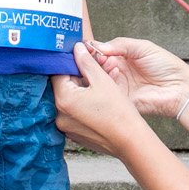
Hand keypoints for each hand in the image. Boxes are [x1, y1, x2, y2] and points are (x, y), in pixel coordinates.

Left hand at [53, 42, 159, 157]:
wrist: (130, 141)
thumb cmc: (118, 111)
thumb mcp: (102, 80)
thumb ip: (86, 62)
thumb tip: (76, 48)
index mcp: (63, 99)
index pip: (58, 73)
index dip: (71, 63)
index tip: (81, 59)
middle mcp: (59, 115)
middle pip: (62, 87)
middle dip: (77, 77)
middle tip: (93, 73)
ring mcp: (65, 126)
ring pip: (68, 100)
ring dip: (80, 91)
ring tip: (98, 87)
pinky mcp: (72, 134)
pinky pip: (73, 114)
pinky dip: (82, 106)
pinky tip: (97, 103)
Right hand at [84, 37, 188, 117]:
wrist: (179, 88)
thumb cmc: (166, 66)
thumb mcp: (143, 47)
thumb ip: (120, 44)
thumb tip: (99, 46)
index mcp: (123, 57)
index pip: (101, 52)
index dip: (94, 49)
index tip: (89, 47)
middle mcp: (118, 71)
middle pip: (97, 65)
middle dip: (95, 60)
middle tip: (100, 57)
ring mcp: (119, 85)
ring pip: (99, 78)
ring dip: (101, 70)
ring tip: (110, 65)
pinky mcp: (121, 99)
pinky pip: (107, 92)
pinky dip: (106, 83)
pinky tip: (112, 76)